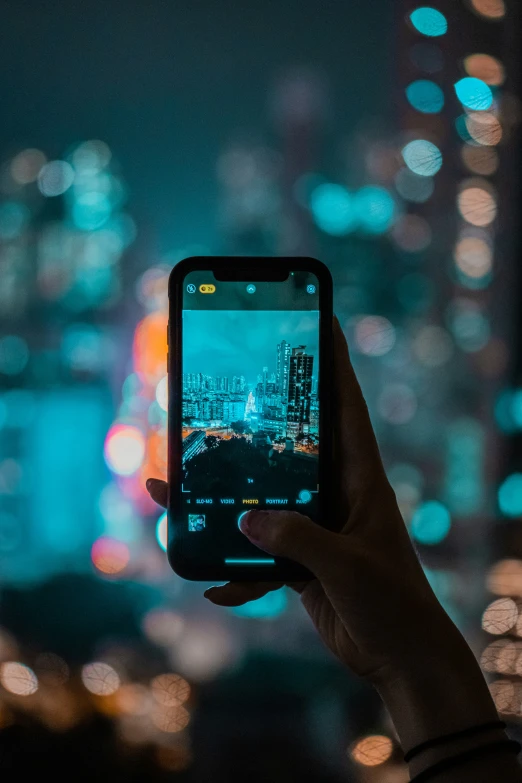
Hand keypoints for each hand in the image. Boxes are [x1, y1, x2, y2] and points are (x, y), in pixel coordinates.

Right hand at [147, 317, 460, 685]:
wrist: (398, 659)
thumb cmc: (391, 603)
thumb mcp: (345, 566)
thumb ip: (297, 538)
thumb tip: (247, 519)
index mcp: (360, 479)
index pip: (345, 408)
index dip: (334, 364)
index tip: (321, 323)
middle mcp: (336, 493)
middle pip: (289, 447)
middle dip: (252, 428)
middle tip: (214, 404)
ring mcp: (316, 525)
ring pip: (261, 499)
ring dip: (222, 503)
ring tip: (176, 496)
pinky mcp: (302, 559)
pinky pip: (258, 552)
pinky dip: (236, 567)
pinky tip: (214, 584)